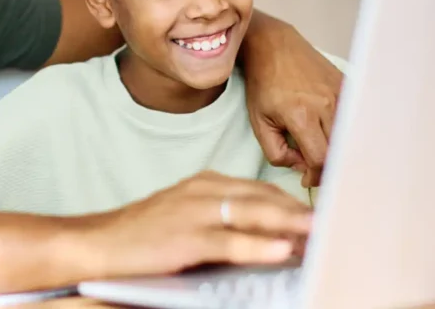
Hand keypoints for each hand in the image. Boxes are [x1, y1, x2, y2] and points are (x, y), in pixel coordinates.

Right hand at [83, 171, 312, 278]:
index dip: (294, 202)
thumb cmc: (144, 236)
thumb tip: (275, 239)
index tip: (325, 213)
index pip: (260, 189)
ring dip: (289, 223)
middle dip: (300, 211)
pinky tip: (280, 251)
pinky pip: (228, 241)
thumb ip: (226, 222)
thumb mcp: (187, 219)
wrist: (98, 244)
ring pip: (252, 214)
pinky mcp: (184, 238)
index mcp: (205, 184)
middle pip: (263, 198)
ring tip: (320, 232)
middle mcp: (202, 191)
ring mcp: (193, 212)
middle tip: (336, 223)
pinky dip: (257, 246)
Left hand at [241, 13, 342, 186]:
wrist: (274, 46)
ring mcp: (340, 93)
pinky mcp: (348, 86)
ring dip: (338, 149)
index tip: (307, 179)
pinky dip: (345, 132)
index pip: (320, 158)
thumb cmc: (263, 85)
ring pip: (349, 136)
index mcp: (301, 115)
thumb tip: (302, 167)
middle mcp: (326, 104)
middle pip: (339, 151)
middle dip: (328, 167)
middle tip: (316, 170)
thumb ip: (277, 152)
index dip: (315, 175)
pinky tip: (331, 133)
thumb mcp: (259, 122)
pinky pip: (353, 118)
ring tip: (322, 151)